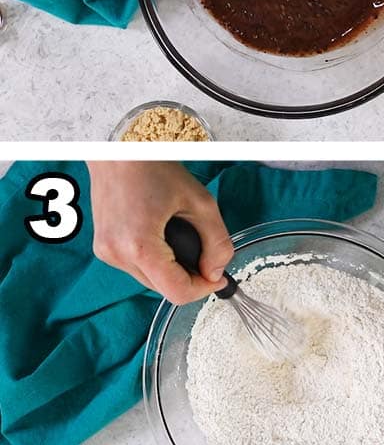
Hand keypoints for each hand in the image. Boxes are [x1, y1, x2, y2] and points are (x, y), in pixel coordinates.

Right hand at [89, 162, 231, 304]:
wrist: (118, 152)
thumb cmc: (154, 168)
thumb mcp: (200, 203)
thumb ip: (217, 242)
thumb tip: (217, 271)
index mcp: (139, 246)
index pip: (177, 292)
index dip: (204, 289)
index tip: (218, 278)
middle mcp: (117, 254)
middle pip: (163, 289)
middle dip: (190, 278)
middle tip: (207, 256)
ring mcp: (106, 252)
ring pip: (150, 280)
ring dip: (172, 269)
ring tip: (184, 238)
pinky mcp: (102, 247)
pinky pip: (136, 267)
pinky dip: (155, 260)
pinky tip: (165, 236)